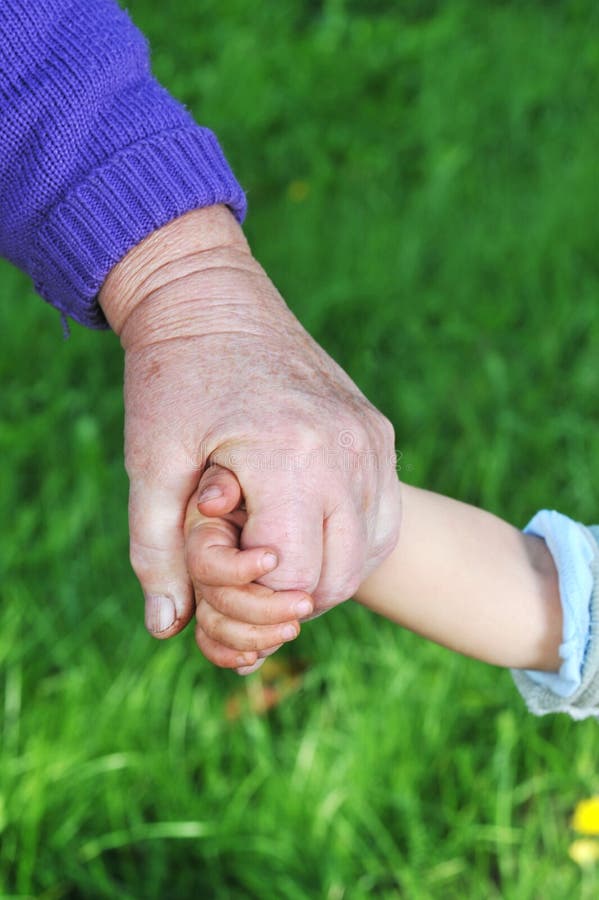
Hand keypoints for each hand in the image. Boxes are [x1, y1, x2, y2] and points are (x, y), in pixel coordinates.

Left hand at [99, 205, 399, 646]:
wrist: (212, 299)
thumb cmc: (173, 381)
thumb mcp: (150, 464)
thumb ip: (156, 551)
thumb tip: (165, 628)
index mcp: (286, 456)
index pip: (289, 578)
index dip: (248, 597)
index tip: (215, 574)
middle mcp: (345, 451)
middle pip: (335, 580)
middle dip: (284, 599)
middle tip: (240, 573)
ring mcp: (370, 442)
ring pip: (365, 557)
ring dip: (319, 576)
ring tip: (270, 552)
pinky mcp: (378, 434)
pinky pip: (380, 519)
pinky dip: (346, 545)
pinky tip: (304, 532)